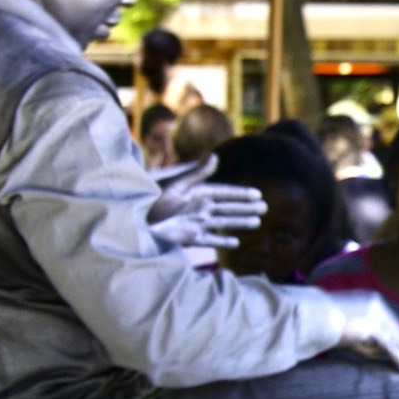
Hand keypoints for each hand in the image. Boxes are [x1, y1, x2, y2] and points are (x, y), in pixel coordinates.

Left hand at [147, 154, 266, 248]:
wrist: (134, 221)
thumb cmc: (152, 199)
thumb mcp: (175, 185)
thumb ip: (197, 174)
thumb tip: (215, 156)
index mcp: (196, 191)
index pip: (225, 192)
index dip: (241, 194)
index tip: (258, 195)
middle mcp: (198, 207)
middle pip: (227, 207)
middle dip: (245, 208)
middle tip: (265, 209)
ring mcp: (194, 222)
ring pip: (222, 222)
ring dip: (239, 222)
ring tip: (256, 223)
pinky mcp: (187, 237)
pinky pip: (209, 240)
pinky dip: (221, 241)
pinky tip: (234, 243)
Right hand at [329, 291, 398, 373]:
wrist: (312, 316)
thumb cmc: (325, 323)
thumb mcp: (351, 330)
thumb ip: (367, 339)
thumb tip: (384, 354)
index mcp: (372, 302)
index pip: (393, 325)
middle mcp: (377, 305)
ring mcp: (375, 313)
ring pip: (398, 339)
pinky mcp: (371, 325)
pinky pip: (389, 345)